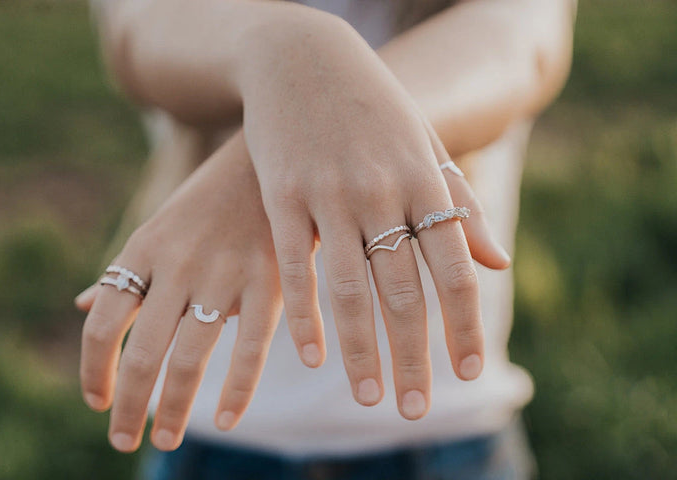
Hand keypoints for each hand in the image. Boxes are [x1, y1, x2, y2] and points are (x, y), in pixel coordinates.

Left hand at [76, 131, 281, 451]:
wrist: (266, 156)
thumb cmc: (208, 201)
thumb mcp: (157, 228)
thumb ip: (124, 272)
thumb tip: (84, 307)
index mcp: (143, 250)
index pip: (102, 325)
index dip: (93, 372)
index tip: (96, 403)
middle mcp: (177, 264)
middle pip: (141, 352)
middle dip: (128, 405)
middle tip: (122, 439)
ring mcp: (224, 272)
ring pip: (190, 357)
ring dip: (173, 408)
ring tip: (164, 440)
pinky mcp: (270, 278)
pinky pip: (252, 346)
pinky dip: (236, 390)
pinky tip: (224, 419)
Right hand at [238, 17, 509, 419]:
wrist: (303, 58)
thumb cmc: (371, 110)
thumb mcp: (424, 148)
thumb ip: (460, 207)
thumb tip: (498, 263)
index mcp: (423, 182)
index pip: (456, 269)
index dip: (466, 325)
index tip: (472, 371)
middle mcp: (381, 192)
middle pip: (405, 292)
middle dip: (415, 357)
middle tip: (416, 409)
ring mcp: (328, 195)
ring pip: (349, 289)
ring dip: (362, 351)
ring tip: (370, 398)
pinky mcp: (281, 196)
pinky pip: (295, 267)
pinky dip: (305, 317)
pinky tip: (312, 357)